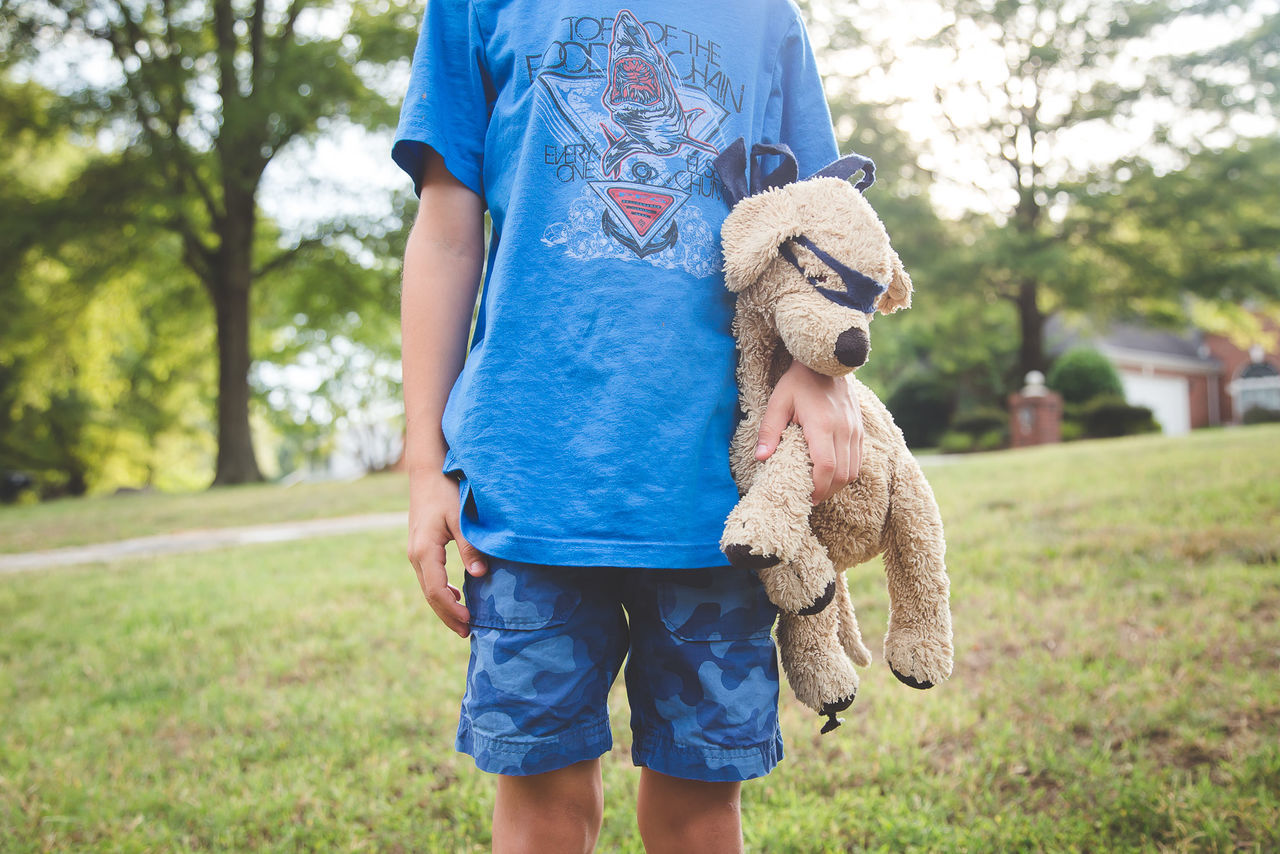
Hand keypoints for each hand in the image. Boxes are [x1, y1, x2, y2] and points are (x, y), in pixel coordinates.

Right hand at [407, 470, 489, 637]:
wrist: (426, 473)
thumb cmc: (445, 492)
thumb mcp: (461, 518)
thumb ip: (470, 546)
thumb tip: (480, 574)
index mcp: (424, 551)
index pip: (436, 591)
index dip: (451, 610)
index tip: (469, 623)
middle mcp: (415, 555)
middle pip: (430, 595)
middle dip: (447, 615)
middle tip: (466, 633)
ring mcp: (415, 552)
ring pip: (428, 588)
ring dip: (444, 606)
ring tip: (462, 622)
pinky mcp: (420, 548)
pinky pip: (428, 577)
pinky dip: (441, 591)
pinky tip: (457, 596)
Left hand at [756, 362, 862, 503]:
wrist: (827, 361)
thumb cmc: (798, 381)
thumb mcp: (778, 402)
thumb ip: (769, 430)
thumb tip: (760, 458)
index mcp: (823, 424)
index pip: (826, 466)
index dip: (817, 487)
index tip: (805, 496)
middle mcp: (844, 429)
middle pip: (843, 474)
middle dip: (826, 492)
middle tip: (809, 498)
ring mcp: (855, 430)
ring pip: (853, 471)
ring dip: (837, 485)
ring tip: (819, 489)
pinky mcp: (860, 429)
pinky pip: (858, 460)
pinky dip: (846, 473)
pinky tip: (830, 475)